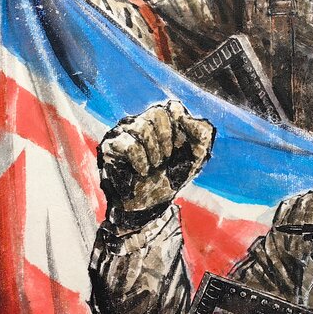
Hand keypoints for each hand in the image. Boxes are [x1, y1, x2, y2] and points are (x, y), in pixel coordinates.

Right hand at [98, 100, 214, 232]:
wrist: (152, 205)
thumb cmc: (172, 177)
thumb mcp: (197, 156)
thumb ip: (202, 132)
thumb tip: (184, 114)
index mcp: (162, 121)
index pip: (173, 107)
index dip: (181, 129)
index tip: (180, 148)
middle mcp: (141, 121)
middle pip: (157, 113)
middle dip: (167, 141)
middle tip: (165, 159)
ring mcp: (124, 132)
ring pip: (141, 127)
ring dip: (154, 153)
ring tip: (154, 166)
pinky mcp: (110, 146)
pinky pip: (128, 144)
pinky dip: (141, 160)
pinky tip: (143, 171)